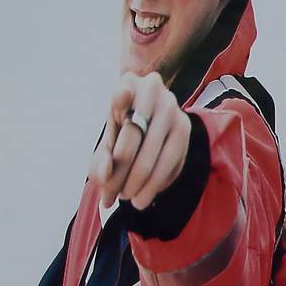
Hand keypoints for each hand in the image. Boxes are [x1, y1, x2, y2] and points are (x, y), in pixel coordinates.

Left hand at [91, 72, 187, 208]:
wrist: (152, 124)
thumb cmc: (123, 134)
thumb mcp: (106, 144)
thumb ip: (100, 160)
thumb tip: (104, 175)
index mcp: (126, 84)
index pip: (122, 94)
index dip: (121, 99)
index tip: (122, 95)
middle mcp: (152, 90)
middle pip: (133, 134)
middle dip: (119, 172)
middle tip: (109, 197)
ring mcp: (172, 108)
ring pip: (153, 152)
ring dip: (138, 183)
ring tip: (128, 201)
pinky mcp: (185, 127)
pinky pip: (170, 161)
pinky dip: (155, 184)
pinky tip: (144, 197)